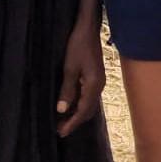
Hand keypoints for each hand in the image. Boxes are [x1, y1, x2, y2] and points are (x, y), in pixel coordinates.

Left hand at [56, 17, 105, 136]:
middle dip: (75, 121)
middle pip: (89, 110)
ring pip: (89, 104)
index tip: (61, 132)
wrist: (88, 29)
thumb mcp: (69, 67)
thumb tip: (62, 110)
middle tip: (60, 130)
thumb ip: (67, 89)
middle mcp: (99, 85)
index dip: (72, 123)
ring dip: (77, 113)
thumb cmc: (78, 45)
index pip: (83, 110)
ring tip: (63, 120)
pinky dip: (80, 104)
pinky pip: (89, 96)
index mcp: (94, 85)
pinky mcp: (96, 77)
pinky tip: (71, 105)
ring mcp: (99, 81)